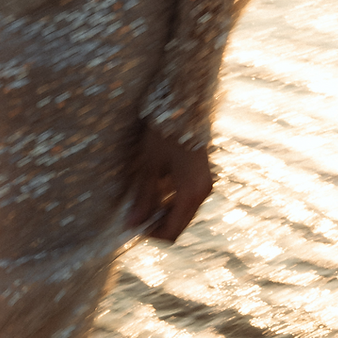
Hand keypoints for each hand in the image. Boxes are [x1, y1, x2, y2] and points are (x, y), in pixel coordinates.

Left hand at [127, 124, 213, 242]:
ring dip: (162, 213)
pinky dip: (169, 201)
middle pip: (178, 225)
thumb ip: (143, 198)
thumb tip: (132, 224)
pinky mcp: (202, 176)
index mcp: (190, 194)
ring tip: (142, 200)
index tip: (133, 226)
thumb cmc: (165, 131)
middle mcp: (202, 193)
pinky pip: (185, 199)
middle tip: (135, 215)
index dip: (151, 235)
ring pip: (182, 214)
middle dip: (156, 225)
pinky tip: (155, 188)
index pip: (171, 233)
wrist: (186, 102)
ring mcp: (204, 184)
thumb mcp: (149, 166)